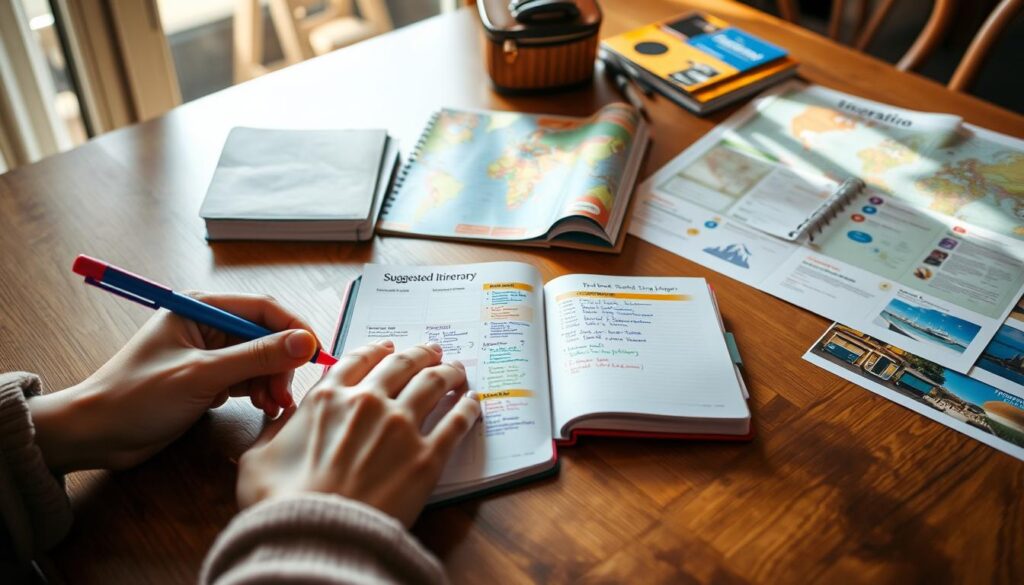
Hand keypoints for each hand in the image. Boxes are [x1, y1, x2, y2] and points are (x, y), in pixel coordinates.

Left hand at [29, 293, 322, 472]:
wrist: (96, 434)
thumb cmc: (136, 397)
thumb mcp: (202, 375)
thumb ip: (256, 357)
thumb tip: (304, 342)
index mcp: (201, 308)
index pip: (264, 308)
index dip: (294, 329)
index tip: (316, 354)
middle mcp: (208, 325)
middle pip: (266, 335)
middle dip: (281, 364)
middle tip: (285, 394)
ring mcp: (209, 353)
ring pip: (260, 359)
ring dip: (272, 381)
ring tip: (273, 406)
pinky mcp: (208, 378)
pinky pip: (248, 378)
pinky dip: (259, 391)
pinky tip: (263, 407)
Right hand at [236, 341, 481, 526]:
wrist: (316, 538)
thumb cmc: (281, 503)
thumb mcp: (258, 459)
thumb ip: (274, 430)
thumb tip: (279, 419)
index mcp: (327, 398)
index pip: (359, 360)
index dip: (378, 351)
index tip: (389, 349)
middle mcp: (368, 403)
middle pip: (404, 364)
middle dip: (421, 353)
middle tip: (434, 351)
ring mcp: (401, 427)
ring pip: (434, 384)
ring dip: (449, 371)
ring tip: (458, 370)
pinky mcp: (427, 457)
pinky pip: (456, 422)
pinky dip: (468, 408)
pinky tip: (474, 402)